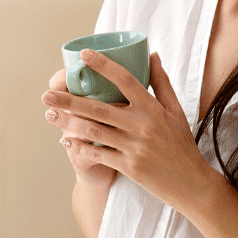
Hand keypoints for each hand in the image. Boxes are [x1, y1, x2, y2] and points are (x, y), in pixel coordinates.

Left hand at [42, 50, 217, 211]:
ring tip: (50, 115)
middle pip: (99, 108)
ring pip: (94, 132)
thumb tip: (152, 54)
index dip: (104, 65)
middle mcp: (143, 125)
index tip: (84, 55)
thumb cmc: (181, 144)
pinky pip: (99, 154)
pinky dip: (80, 147)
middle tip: (46, 94)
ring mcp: (135, 147)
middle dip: (69, 101)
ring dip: (68, 123)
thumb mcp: (176, 110)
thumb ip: (162, 82)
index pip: (125, 80)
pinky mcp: (129, 167)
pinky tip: (65, 140)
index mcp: (153, 108)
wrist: (191, 183)